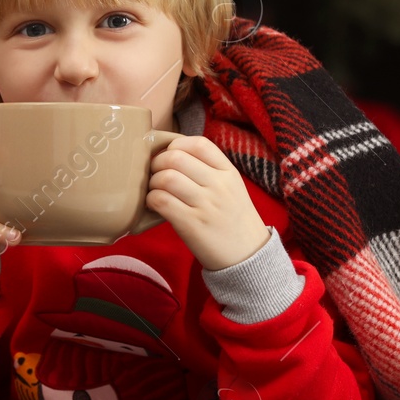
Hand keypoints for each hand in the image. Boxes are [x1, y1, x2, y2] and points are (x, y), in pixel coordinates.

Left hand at [146, 135, 269, 270]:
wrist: (247, 256)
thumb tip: (173, 156)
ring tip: (155, 191)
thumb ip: (210, 171)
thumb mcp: (232, 189)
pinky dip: (152, 200)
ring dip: (152, 183)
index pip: (198, 144)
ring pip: (166, 178)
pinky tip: (155, 205)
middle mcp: (218, 185)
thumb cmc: (234, 221)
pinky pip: (161, 201)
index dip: (176, 145)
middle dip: (157, 163)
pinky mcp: (191, 224)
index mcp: (228, 172)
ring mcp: (205, 204)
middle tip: (155, 174)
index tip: (169, 156)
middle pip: (176, 158)